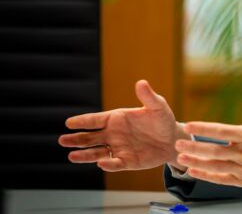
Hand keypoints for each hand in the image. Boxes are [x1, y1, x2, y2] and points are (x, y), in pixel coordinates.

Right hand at [58, 80, 185, 171]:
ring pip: (97, 153)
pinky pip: (115, 163)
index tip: (69, 122)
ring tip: (71, 156)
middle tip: (62, 140)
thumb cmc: (163, 119)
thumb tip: (141, 82)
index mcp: (117, 119)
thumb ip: (148, 96)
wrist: (173, 139)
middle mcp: (113, 134)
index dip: (82, 121)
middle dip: (76, 139)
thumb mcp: (157, 106)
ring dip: (85, 155)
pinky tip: (101, 163)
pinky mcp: (127, 161)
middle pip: (90, 137)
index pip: (95, 120)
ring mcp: (118, 148)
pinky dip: (108, 164)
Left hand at [175, 89, 241, 191]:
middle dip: (194, 146)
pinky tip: (194, 172)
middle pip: (213, 150)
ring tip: (180, 157)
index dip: (203, 128)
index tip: (188, 125)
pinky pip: (221, 178)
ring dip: (196, 161)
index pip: (221, 131)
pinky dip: (206, 176)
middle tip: (177, 143)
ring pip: (214, 165)